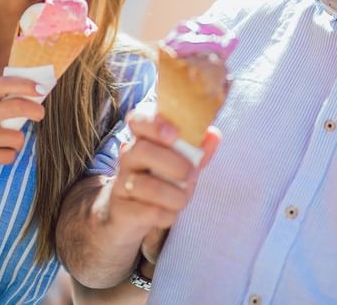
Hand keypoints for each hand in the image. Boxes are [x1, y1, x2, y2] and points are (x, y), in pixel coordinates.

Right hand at [0, 76, 45, 187]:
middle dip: (34, 109)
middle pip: (14, 107)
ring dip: (17, 143)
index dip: (25, 85)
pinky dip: (8, 156)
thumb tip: (34, 95)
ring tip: (4, 144)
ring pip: (16, 137)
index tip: (41, 89)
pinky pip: (9, 155)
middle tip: (40, 114)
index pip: (3, 84)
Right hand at [96, 104, 220, 243]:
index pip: (138, 120)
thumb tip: (214, 135)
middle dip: (175, 164)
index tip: (174, 134)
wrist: (127, 216)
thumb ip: (196, 151)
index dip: (154, 124)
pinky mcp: (122, 211)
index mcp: (142, 140)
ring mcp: (121, 184)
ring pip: (148, 186)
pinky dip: (167, 215)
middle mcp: (128, 158)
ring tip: (184, 198)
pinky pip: (149, 212)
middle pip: (143, 150)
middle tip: (191, 174)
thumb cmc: (158, 182)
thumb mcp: (177, 164)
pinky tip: (170, 214)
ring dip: (176, 195)